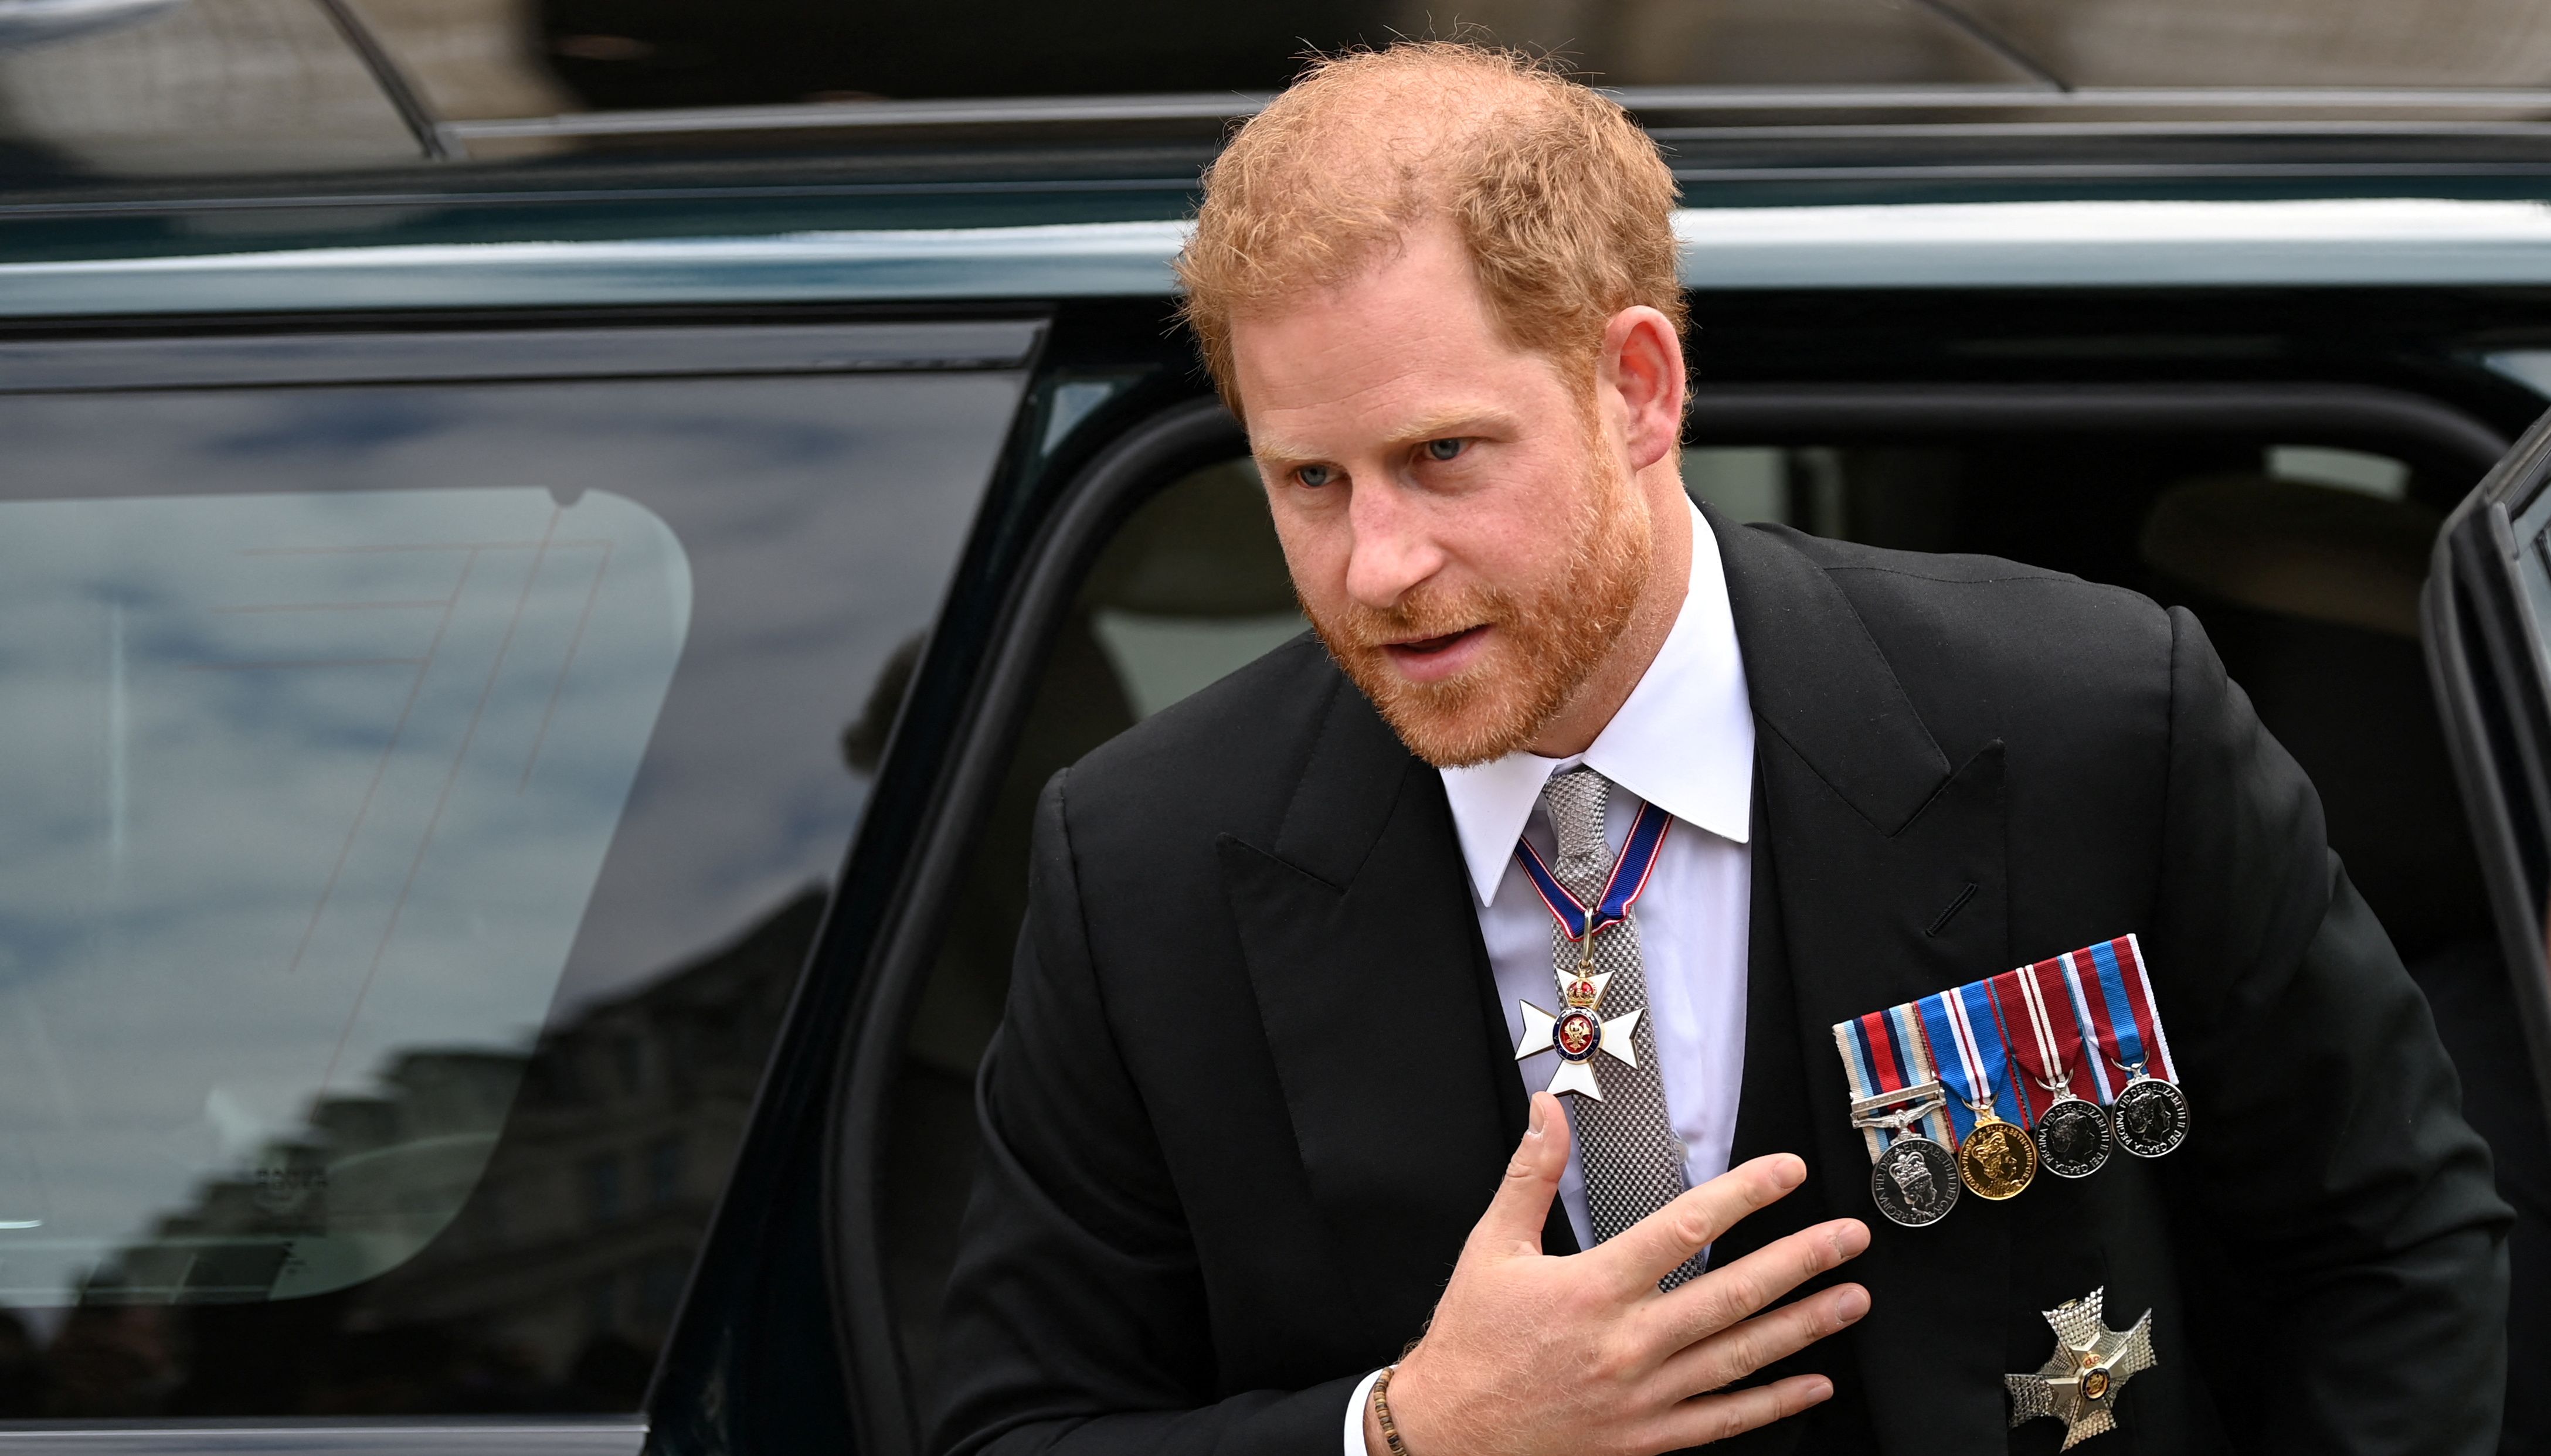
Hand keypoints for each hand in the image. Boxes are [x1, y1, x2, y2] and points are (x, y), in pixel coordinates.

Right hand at [1366, 1091, 1868, 1455]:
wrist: (1450, 1434)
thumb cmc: (1472, 1338)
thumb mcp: (1492, 1247)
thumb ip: (1530, 1173)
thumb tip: (1547, 1107)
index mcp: (1592, 1288)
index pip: (1683, 1228)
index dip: (1743, 1195)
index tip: (1788, 1172)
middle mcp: (1627, 1343)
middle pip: (1732, 1294)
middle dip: (1801, 1262)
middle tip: (1851, 1238)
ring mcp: (1643, 1397)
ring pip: (1740, 1356)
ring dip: (1803, 1326)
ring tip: (1853, 1299)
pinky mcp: (1646, 1438)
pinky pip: (1722, 1420)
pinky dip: (1773, 1402)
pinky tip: (1813, 1382)